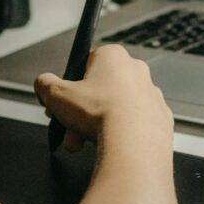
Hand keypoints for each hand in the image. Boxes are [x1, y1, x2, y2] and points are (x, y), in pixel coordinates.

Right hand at [35, 45, 172, 151]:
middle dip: (81, 112)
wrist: (134, 144)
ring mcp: (151, 94)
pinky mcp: (160, 117)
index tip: (62, 102)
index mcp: (113, 56)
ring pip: (116, 108)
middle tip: (69, 128)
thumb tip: (42, 84)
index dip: (69, 86)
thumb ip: (45, 84)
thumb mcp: (56, 95)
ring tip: (84, 142)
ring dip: (97, 125)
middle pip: (99, 90)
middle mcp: (136, 70)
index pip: (85, 65)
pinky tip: (110, 146)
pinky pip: (135, 124)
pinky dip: (121, 134)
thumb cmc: (100, 114)